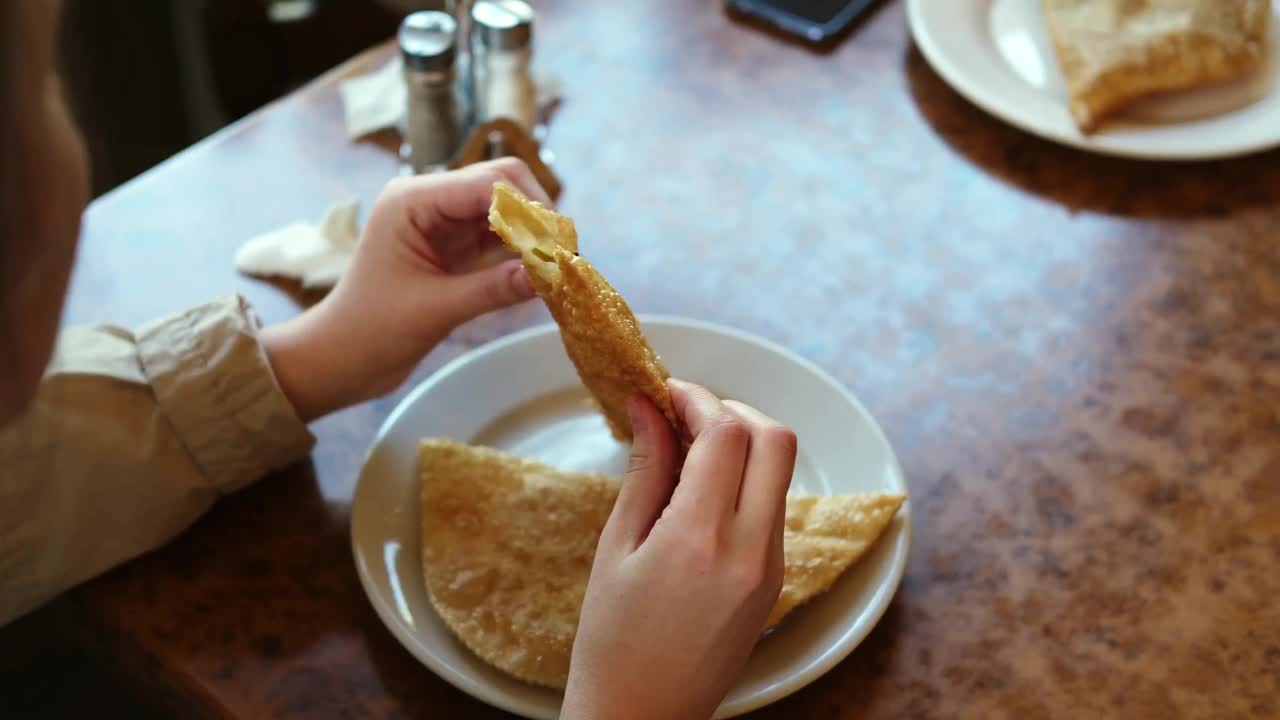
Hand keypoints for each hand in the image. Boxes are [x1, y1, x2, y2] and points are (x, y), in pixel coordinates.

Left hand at [262, 158, 548, 420]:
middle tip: (564, 256)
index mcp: (413, 200)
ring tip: (558, 268)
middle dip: (537, 216)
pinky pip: (499, 238)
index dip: (531, 208)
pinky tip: (538, 275)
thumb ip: (492, 289)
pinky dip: (522, 252)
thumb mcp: (434, 310)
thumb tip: (549, 275)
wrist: (339, 358)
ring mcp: (442, 222)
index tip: (561, 246)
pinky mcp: (453, 247)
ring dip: (533, 235)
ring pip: (506, 211)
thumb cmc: (371, 331)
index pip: (489, 181)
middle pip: (503, 184)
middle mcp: (430, 200)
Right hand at [562, 379, 797, 719]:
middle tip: (685, 414)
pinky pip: (773, 507)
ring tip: (687, 451)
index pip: (726, 435)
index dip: (697, 398)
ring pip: (781, 472)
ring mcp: (771, 568)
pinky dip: (746, 481)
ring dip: (743, 444)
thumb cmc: (610, 641)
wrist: (642, 716)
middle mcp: (750, 551)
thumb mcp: (615, 548)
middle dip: (733, 411)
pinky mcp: (775, 582)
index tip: (665, 391)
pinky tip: (701, 490)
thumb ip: (645, 471)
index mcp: (700, 541)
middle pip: (776, 440)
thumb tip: (649, 408)